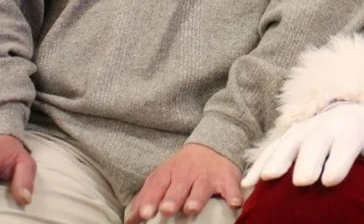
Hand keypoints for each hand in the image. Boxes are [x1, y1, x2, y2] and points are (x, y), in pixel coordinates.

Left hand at [126, 143, 241, 223]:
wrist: (212, 146)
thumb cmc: (182, 169)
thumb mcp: (162, 178)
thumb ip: (146, 198)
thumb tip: (129, 221)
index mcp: (168, 173)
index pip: (157, 186)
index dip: (150, 200)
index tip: (144, 214)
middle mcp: (187, 174)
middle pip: (178, 187)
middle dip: (172, 198)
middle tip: (166, 210)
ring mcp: (207, 176)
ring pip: (201, 187)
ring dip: (197, 198)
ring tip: (192, 208)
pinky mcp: (226, 178)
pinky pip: (230, 187)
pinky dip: (233, 194)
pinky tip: (233, 203)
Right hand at [242, 103, 363, 195]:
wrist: (352, 108)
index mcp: (351, 129)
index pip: (345, 145)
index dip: (338, 162)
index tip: (330, 180)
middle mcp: (325, 127)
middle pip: (314, 144)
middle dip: (308, 161)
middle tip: (302, 181)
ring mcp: (304, 130)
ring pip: (288, 144)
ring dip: (277, 159)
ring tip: (268, 178)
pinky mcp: (289, 136)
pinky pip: (271, 149)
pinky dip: (258, 164)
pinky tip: (249, 182)